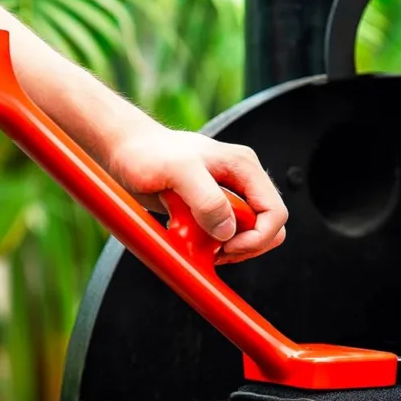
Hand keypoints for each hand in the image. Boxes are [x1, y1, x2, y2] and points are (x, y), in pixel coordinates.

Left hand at [106, 125, 287, 263]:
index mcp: (244, 167)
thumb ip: (207, 199)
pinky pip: (222, 236)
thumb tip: (228, 230)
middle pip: (266, 228)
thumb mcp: (178, 171)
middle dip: (244, 246)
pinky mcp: (209, 209)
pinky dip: (209, 245)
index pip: (274, 212)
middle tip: (214, 250)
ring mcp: (226, 196)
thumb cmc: (148, 152)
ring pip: (245, 235)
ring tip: (194, 240)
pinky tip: (187, 235)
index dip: (258, 237)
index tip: (228, 246)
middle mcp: (240, 182)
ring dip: (224, 247)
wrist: (125, 150)